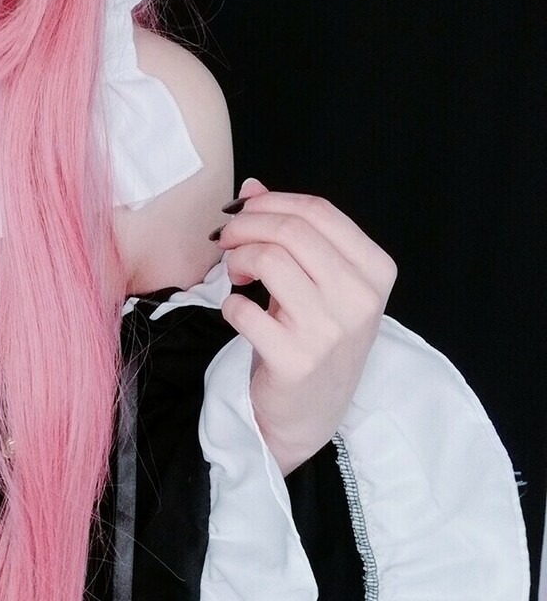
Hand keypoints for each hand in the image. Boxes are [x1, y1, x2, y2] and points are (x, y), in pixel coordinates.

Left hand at [213, 178, 396, 476]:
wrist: (310, 413)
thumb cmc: (314, 340)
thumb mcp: (316, 282)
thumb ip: (290, 232)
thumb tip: (251, 188)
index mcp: (375, 270)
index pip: (318, 212)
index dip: (270, 203)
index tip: (243, 213)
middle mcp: (360, 298)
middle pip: (290, 231)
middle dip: (245, 226)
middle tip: (226, 240)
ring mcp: (331, 330)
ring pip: (268, 260)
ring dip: (237, 260)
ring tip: (235, 275)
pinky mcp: (296, 359)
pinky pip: (243, 308)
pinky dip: (230, 305)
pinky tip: (240, 315)